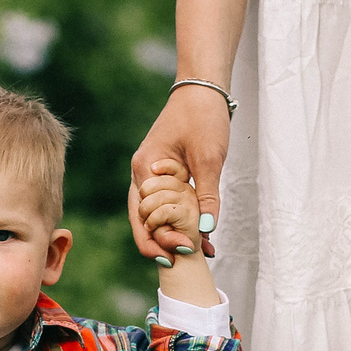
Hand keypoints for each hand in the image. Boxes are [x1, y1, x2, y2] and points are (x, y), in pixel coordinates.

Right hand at [129, 85, 229, 260]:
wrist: (202, 88)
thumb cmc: (203, 117)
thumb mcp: (209, 159)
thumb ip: (207, 195)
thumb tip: (206, 230)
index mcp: (145, 170)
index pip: (143, 216)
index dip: (158, 239)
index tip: (180, 253)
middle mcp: (141, 174)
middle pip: (142, 219)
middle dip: (160, 242)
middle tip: (181, 261)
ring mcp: (150, 173)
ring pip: (153, 212)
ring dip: (170, 231)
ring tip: (192, 251)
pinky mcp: (163, 172)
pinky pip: (165, 201)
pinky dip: (178, 216)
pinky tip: (198, 231)